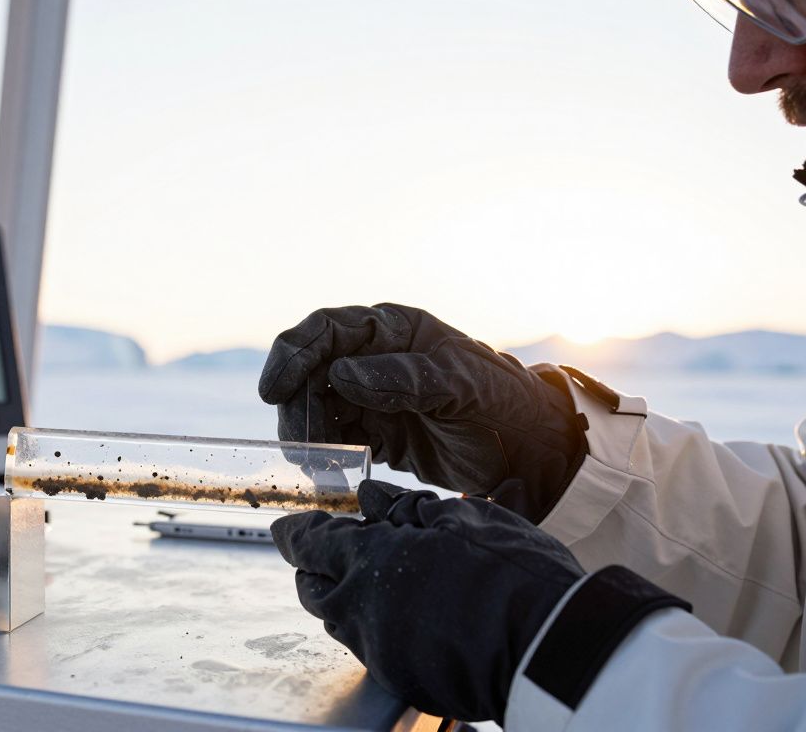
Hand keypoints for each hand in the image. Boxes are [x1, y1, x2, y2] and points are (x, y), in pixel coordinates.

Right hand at [258, 303, 585, 520]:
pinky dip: (325, 456)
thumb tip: (341, 375)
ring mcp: (373, 397)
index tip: (273, 390)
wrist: (532, 454)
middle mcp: (376, 359)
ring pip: (317, 408)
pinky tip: (329, 475)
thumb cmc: (503, 406)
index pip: (327, 330)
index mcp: (395, 331)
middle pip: (311, 372)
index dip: (293, 355)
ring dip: (307, 435)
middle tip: (300, 445)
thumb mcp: (460, 386)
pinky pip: (335, 440)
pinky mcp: (377, 434)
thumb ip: (404, 378)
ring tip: (315, 466)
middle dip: (298, 406)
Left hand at [271, 479, 584, 722]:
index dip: (297, 533)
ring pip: (341, 622)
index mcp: (369, 563)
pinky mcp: (403, 680)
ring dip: (347, 599)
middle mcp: (362, 611)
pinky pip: (374, 649)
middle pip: (314, 590)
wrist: (551, 646)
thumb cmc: (511, 572)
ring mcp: (380, 652)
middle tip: (335, 552)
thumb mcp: (461, 519)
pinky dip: (379, 628)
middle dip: (317, 569)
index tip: (286, 527)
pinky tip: (409, 615)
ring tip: (378, 581)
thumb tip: (369, 499)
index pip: (311, 545)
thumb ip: (404, 510)